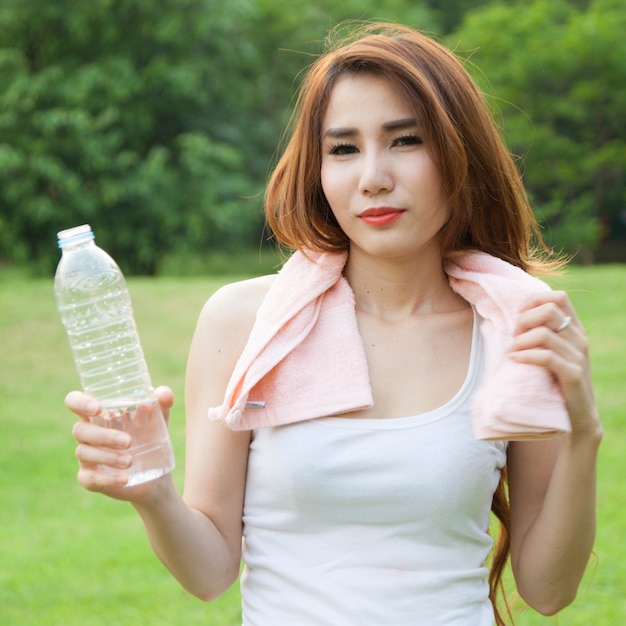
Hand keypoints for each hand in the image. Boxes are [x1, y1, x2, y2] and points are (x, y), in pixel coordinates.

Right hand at [66, 386, 174, 501]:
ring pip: (84, 453)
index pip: (75, 401)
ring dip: (108, 456)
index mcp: (99, 414)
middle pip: (80, 430)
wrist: (157, 474)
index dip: (80, 402)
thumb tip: (164, 393)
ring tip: (131, 461)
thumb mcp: (159, 419)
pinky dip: (107, 479)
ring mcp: (86, 457)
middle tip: (129, 441)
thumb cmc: (151, 438)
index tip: (98, 409)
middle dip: (103, 436)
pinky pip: (90, 478)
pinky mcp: (90, 478)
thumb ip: (162, 404)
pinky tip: (124, 479)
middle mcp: (88, 434)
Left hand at [510, 290, 600, 437]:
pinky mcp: (573, 375)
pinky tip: (515, 360)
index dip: (534, 301)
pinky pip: (546, 357)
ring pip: (544, 333)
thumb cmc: (555, 380)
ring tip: (512, 352)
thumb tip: (513, 315)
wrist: (577, 415)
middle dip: (524, 320)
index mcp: (574, 329)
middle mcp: (579, 338)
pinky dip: (526, 356)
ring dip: (521, 341)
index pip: (559, 297)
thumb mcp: (550, 351)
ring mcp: (578, 356)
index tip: (519, 316)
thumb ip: (540, 333)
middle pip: (549, 310)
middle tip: (514, 337)